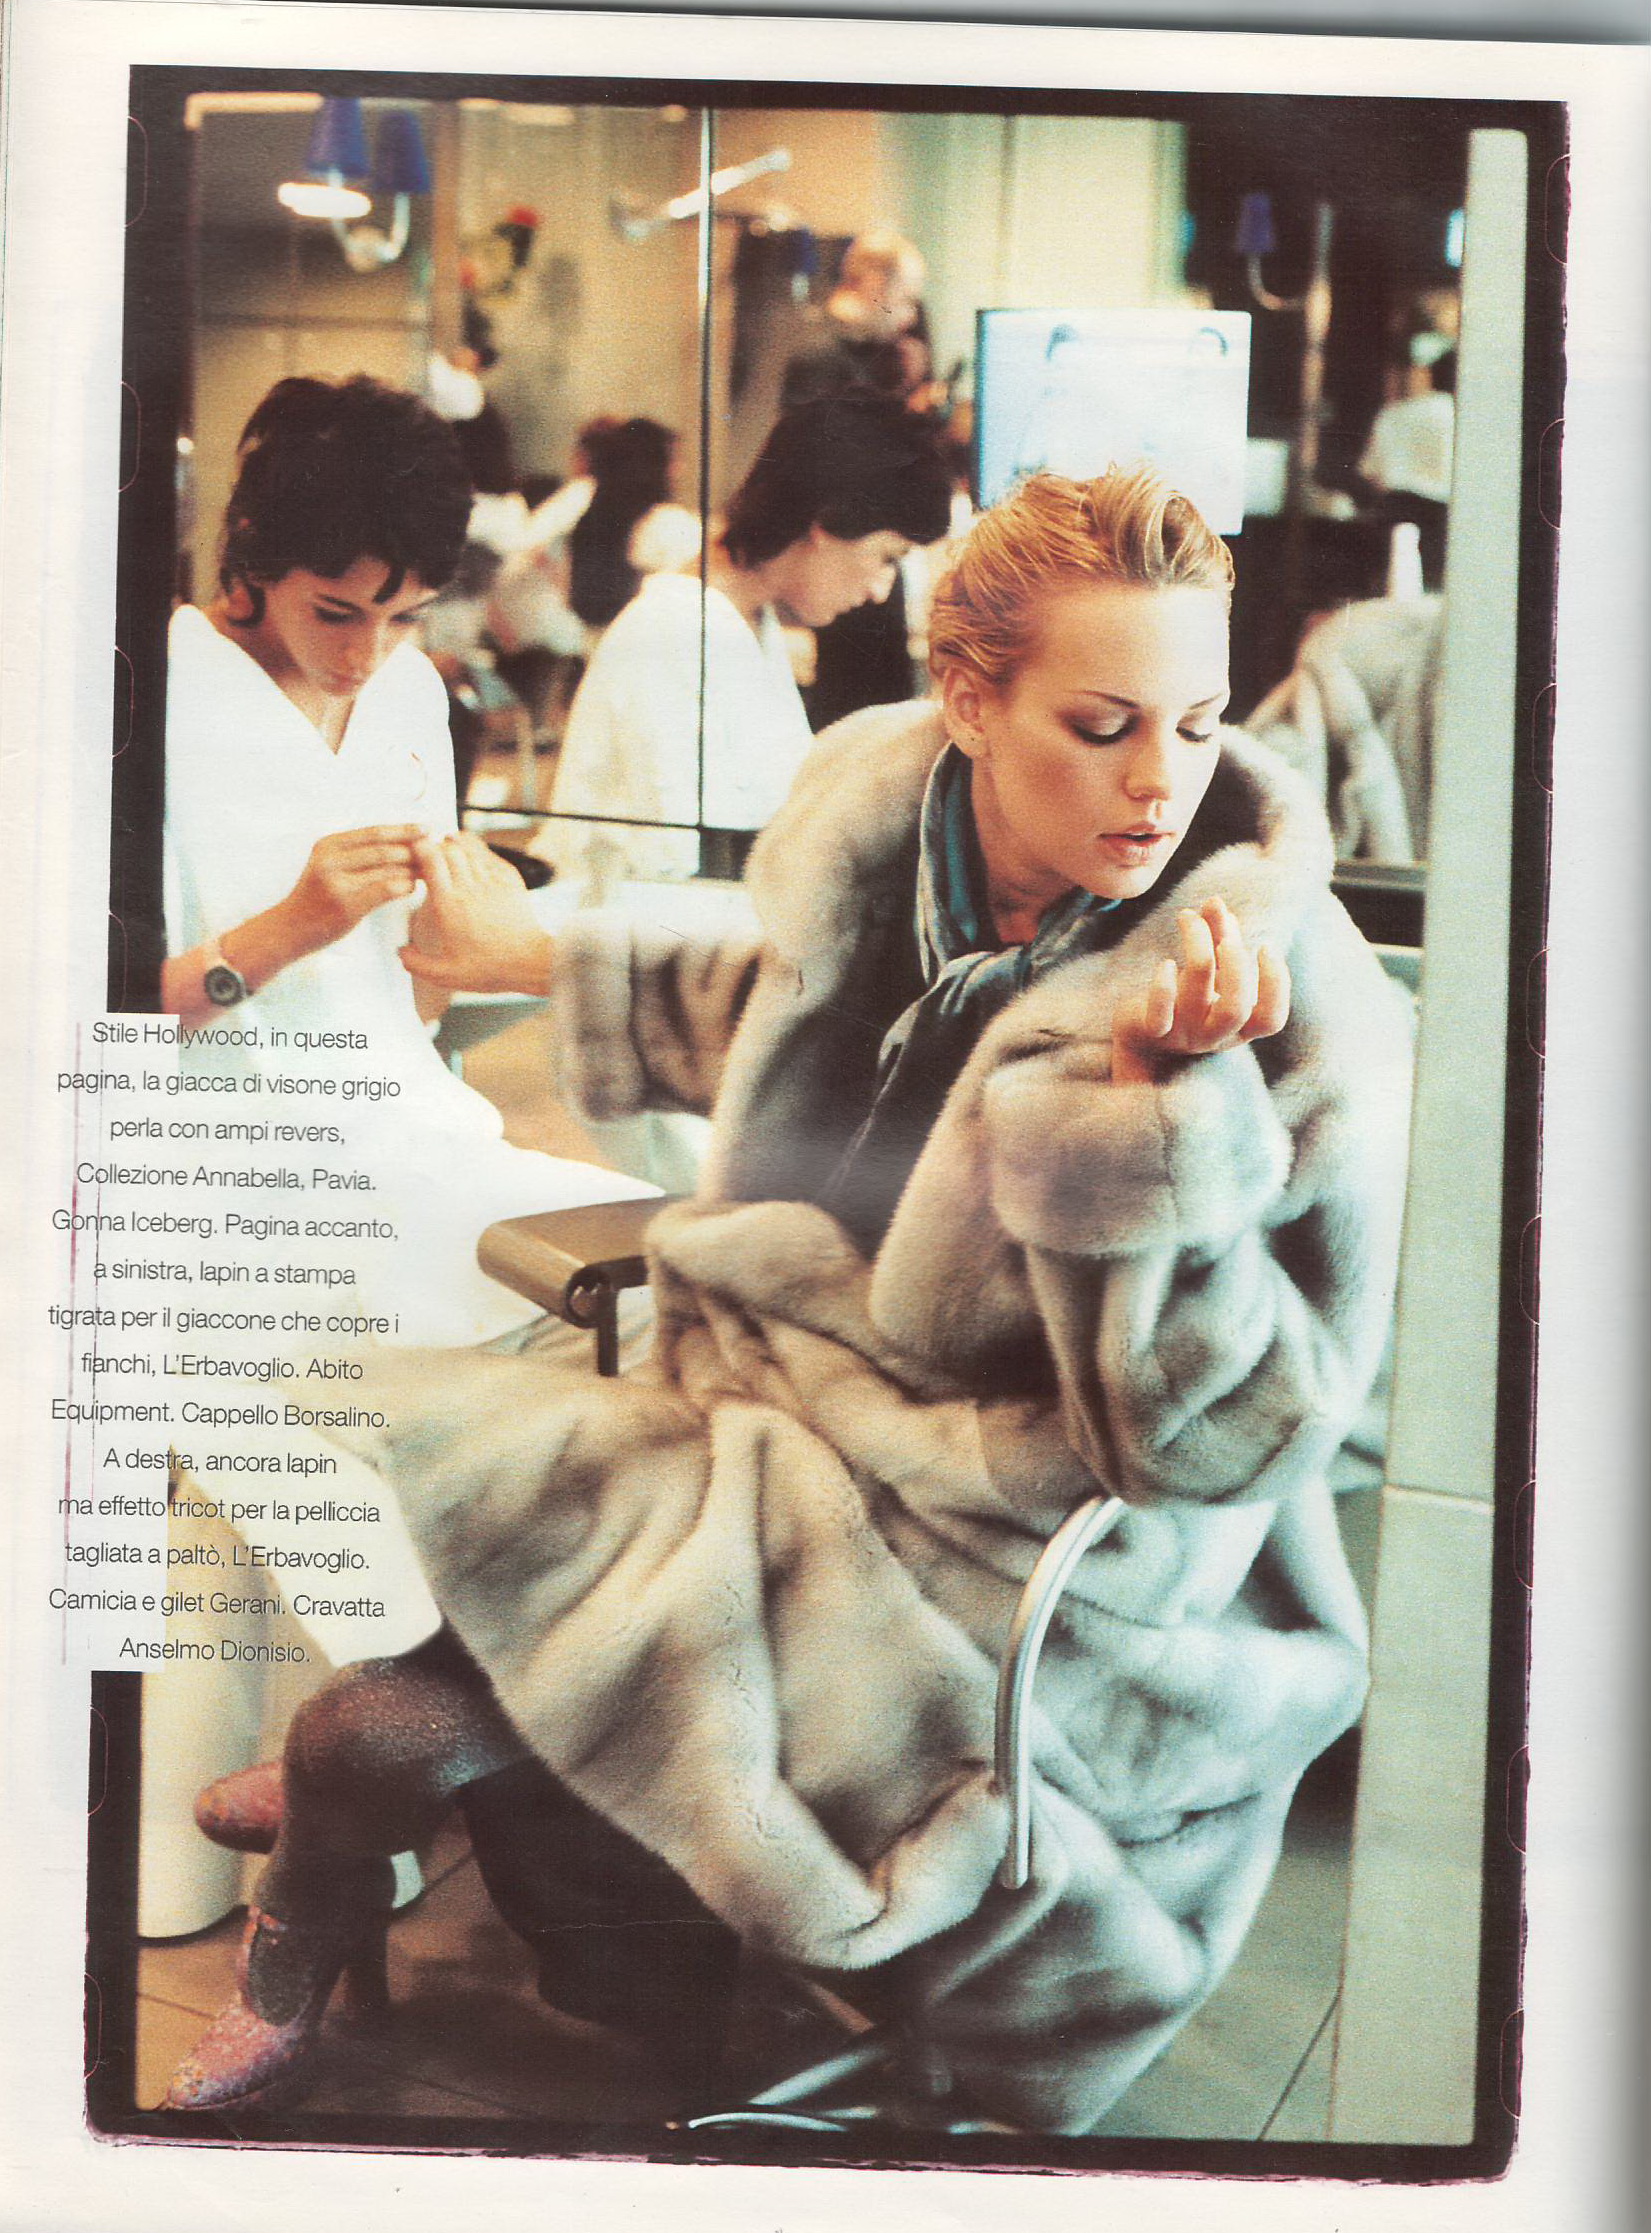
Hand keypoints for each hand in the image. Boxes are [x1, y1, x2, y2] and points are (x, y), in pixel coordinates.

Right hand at [281, 826, 421, 955]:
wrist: (291, 927)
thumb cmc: (317, 897)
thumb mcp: (329, 865)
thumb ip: (356, 853)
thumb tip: (399, 842)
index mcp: (329, 844)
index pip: (374, 832)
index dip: (403, 829)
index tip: (426, 828)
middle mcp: (331, 859)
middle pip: (384, 848)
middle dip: (413, 849)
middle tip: (436, 851)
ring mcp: (337, 881)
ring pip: (387, 868)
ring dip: (413, 869)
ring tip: (429, 870)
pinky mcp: (346, 904)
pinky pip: (385, 889)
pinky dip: (404, 886)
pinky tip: (412, 887)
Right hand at [400, 831, 555, 994]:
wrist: (529, 962)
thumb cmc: (490, 968)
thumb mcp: (445, 974)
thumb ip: (417, 963)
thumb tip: (402, 952)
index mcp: (449, 906)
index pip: (432, 861)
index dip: (420, 848)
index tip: (413, 849)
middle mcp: (470, 888)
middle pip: (449, 848)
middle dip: (435, 845)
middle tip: (428, 851)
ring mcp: (492, 882)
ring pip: (469, 848)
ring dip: (455, 844)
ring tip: (446, 846)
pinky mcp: (510, 881)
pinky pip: (489, 855)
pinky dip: (476, 849)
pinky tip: (470, 852)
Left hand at [1111, 897, 1290, 1084]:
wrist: (1144, 1036)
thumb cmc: (1188, 998)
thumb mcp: (1212, 971)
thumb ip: (1219, 937)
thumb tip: (1216, 901)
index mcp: (1240, 1027)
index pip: (1271, 1020)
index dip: (1276, 984)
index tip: (1265, 946)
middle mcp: (1215, 1036)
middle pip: (1235, 1010)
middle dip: (1235, 966)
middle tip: (1226, 938)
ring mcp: (1183, 1036)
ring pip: (1196, 993)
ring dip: (1197, 946)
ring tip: (1188, 917)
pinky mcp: (1153, 1032)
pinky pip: (1159, 1015)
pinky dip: (1163, 985)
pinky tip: (1166, 963)